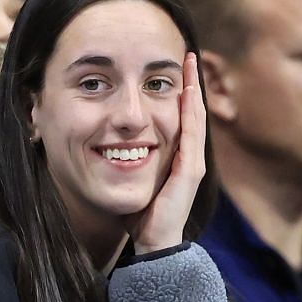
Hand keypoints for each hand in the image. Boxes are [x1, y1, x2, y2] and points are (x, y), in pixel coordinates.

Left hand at [127, 52, 205, 255]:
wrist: (153, 245)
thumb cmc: (139, 217)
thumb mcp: (130, 181)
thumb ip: (124, 163)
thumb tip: (106, 148)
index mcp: (176, 159)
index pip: (181, 119)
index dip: (178, 93)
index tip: (173, 70)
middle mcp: (188, 158)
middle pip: (192, 112)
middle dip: (190, 83)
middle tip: (187, 56)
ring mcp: (192, 164)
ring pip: (194, 118)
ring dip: (193, 89)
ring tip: (189, 64)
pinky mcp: (189, 171)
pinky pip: (191, 134)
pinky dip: (190, 111)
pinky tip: (187, 91)